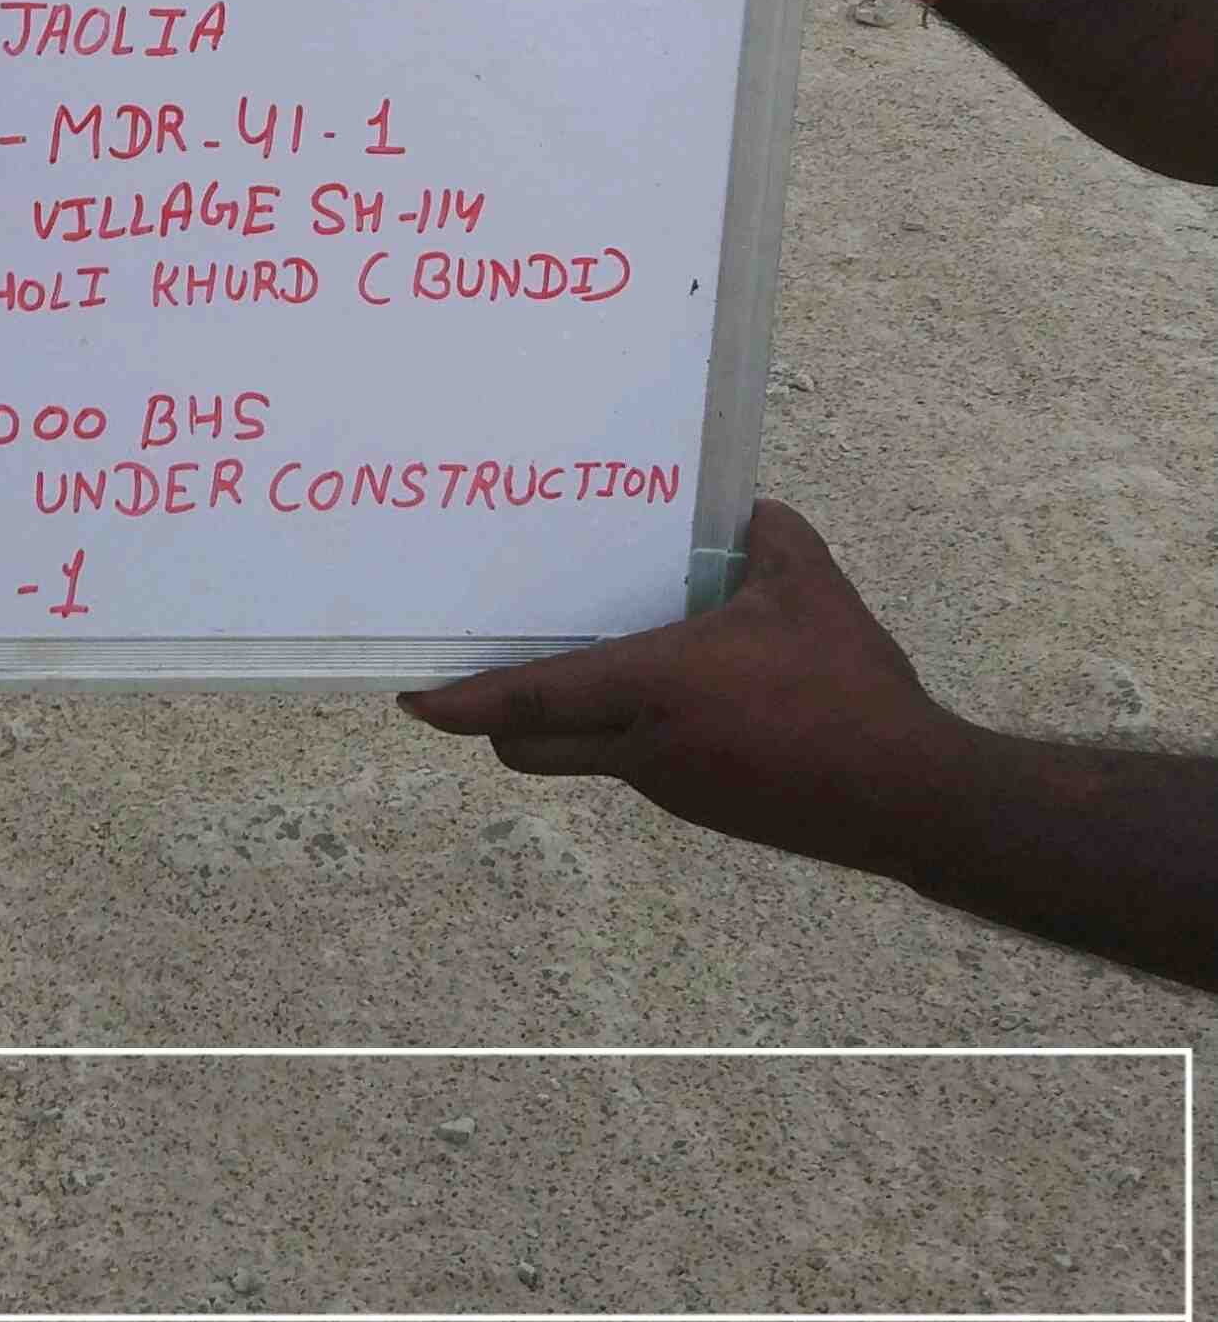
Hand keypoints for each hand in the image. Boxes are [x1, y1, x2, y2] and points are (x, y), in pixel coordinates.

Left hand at [396, 501, 959, 875]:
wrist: (908, 796)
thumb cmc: (850, 689)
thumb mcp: (810, 587)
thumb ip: (767, 537)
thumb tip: (746, 513)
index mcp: (653, 688)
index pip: (530, 698)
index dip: (464, 701)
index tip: (413, 700)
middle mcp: (645, 747)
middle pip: (534, 744)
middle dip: (495, 718)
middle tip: (479, 678)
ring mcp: (675, 788)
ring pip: (592, 751)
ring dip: (574, 717)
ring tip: (594, 660)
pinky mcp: (708, 808)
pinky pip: (642, 762)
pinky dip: (632, 731)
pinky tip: (682, 695)